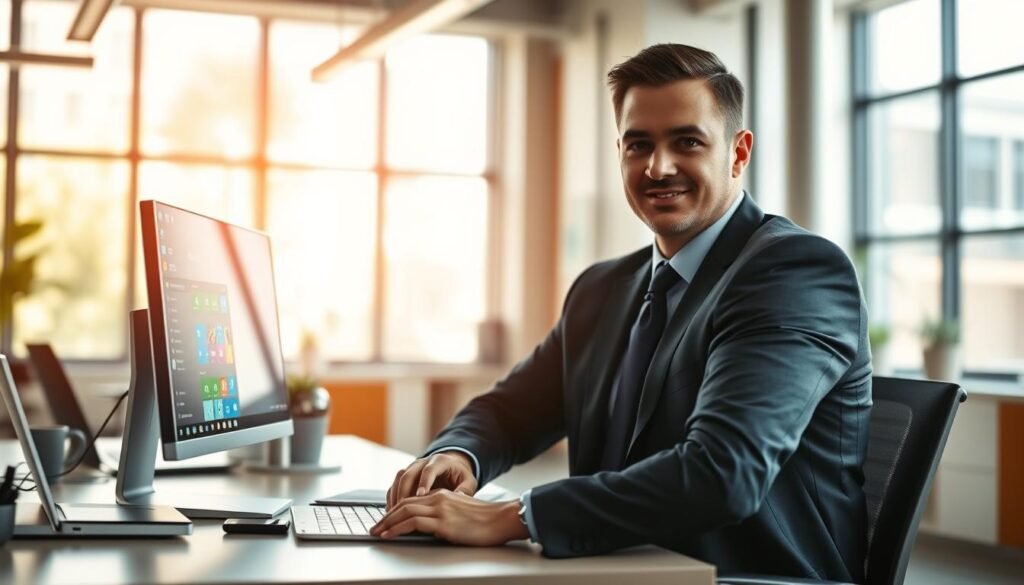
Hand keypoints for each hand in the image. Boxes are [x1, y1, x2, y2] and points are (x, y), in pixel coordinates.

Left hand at [371, 490, 528, 545]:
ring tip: (377, 532)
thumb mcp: (461, 512)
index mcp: (442, 495)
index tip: (384, 521)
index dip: (395, 511)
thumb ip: (444, 514)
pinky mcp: (444, 523)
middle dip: (386, 517)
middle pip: (404, 504)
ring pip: (404, 512)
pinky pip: (413, 523)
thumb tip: (429, 527)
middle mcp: (438, 498)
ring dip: (387, 523)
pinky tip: (391, 534)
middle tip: (374, 527)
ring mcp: (440, 510)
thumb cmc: (486, 520)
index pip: (411, 500)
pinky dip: (398, 528)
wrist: (502, 519)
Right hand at [386, 451, 478, 509]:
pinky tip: (392, 510)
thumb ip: (465, 490)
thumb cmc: (460, 476)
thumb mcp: (468, 481)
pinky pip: (395, 484)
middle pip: (409, 473)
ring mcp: (413, 468)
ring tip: (395, 512)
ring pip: (399, 478)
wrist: (452, 467)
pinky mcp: (406, 476)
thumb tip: (459, 498)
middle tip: (403, 508)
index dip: (424, 482)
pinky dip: (392, 497)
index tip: (421, 495)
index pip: (429, 469)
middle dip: (404, 491)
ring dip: (396, 495)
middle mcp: (423, 462)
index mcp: (440, 461)